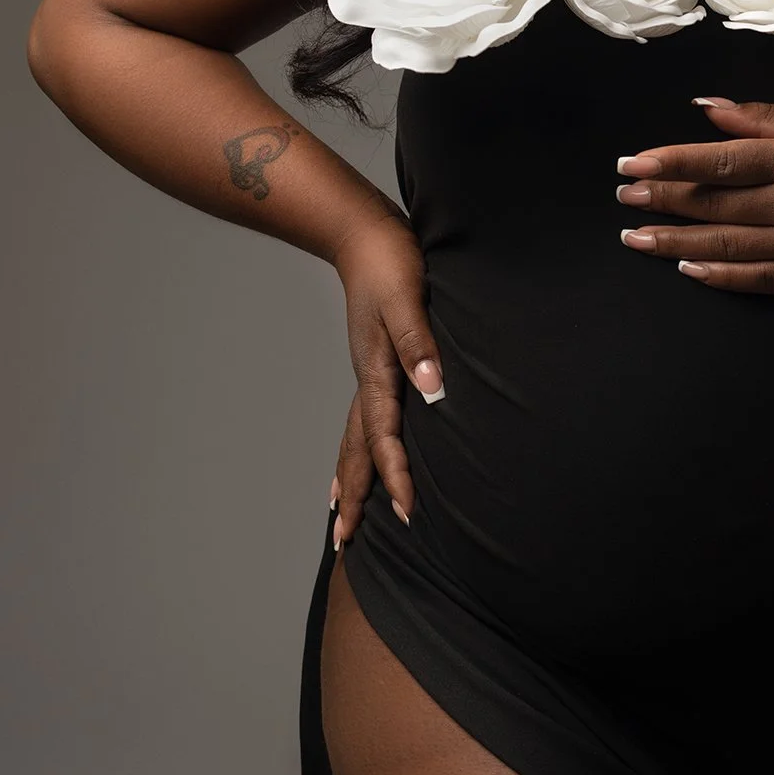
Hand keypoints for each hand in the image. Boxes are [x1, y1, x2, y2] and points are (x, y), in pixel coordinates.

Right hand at [329, 214, 441, 548]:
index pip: (384, 436)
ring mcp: (367, 371)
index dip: (396, 476)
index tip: (405, 513)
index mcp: (377, 370)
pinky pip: (363, 417)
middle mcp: (368, 378)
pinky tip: (359, 452)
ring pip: (354, 436)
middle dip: (356, 494)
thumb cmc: (391, 260)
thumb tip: (432, 389)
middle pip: (356, 448)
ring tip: (341, 513)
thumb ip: (419, 343)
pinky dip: (357, 445)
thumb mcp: (408, 298)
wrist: (364, 232)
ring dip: (350, 476)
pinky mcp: (375, 361)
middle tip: (344, 542)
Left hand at [614, 96, 773, 294]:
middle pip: (714, 204)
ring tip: (634, 236)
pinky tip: (685, 267)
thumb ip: (761, 118)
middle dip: (662, 201)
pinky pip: (754, 279)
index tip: (630, 165)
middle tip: (623, 198)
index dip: (670, 163)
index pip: (719, 162)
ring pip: (724, 245)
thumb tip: (706, 108)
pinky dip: (717, 275)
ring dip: (674, 241)